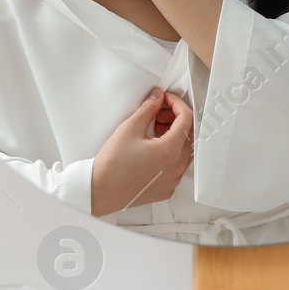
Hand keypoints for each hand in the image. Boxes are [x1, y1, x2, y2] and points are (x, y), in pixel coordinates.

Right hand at [90, 88, 193, 215]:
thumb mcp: (129, 129)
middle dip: (176, 119)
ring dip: (174, 136)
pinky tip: (153, 149)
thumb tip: (157, 98)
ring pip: (184, 151)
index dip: (177, 104)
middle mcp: (177, 166)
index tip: (166, 99)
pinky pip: (177, 166)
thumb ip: (148, 109)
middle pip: (188, 134)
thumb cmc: (112, 165)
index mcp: (171, 150)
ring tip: (154, 130)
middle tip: (159, 113)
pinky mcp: (167, 188)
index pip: (186, 118)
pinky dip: (171, 153)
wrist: (100, 191)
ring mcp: (174, 179)